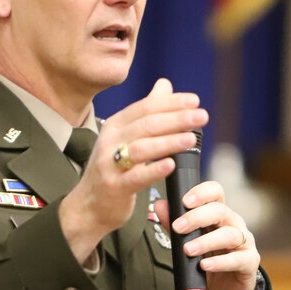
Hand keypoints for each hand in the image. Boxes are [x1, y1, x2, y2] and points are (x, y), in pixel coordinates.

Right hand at [59, 78, 207, 262]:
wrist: (88, 205)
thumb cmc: (112, 169)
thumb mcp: (125, 137)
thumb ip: (146, 112)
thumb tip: (164, 84)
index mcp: (115, 125)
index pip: (145, 108)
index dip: (171, 103)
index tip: (195, 101)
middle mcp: (110, 140)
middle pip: (146, 124)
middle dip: (176, 119)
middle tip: (201, 116)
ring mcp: (110, 163)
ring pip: (142, 148)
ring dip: (169, 142)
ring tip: (191, 139)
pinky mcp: (114, 186)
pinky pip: (136, 177)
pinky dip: (154, 170)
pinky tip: (171, 164)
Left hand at [154, 181, 259, 289]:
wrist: (225, 287)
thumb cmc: (208, 258)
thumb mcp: (188, 240)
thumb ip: (174, 224)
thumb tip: (160, 206)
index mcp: (219, 214)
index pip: (215, 193)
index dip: (202, 193)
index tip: (184, 201)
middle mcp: (233, 224)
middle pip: (220, 211)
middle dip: (197, 217)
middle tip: (178, 227)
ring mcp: (244, 242)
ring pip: (229, 235)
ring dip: (206, 241)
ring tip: (188, 250)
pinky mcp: (249, 262)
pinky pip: (238, 259)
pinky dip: (220, 262)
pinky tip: (204, 265)